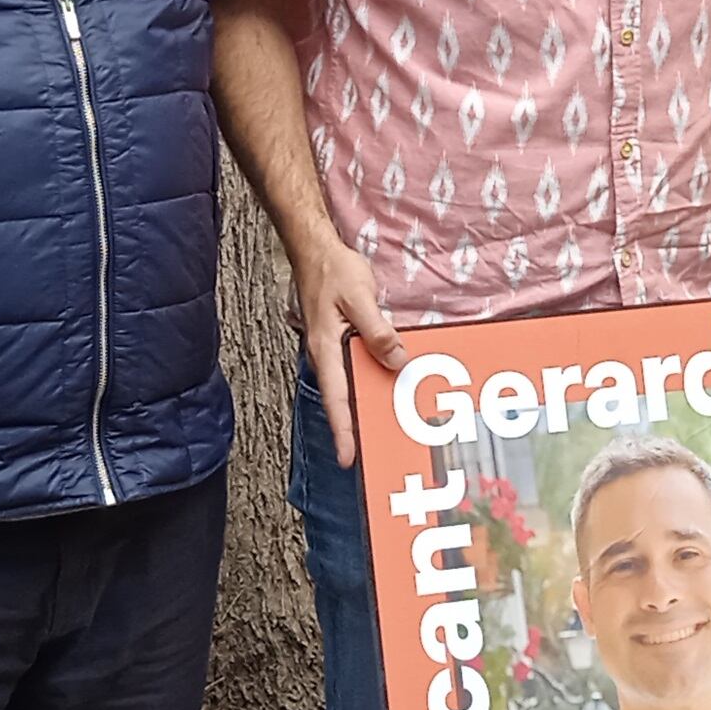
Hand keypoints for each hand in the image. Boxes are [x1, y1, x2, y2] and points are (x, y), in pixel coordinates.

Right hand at [294, 236, 405, 467]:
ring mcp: (330, 350)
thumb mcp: (361, 298)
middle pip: (341, 400)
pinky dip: (366, 382)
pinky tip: (384, 386)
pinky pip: (352, 370)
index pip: (336, 398)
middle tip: (373, 455)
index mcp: (326, 348)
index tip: (347, 458)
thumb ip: (378, 332)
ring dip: (362, 407)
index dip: (342, 430)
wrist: (314, 251)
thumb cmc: (332, 271)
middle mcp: (325, 355)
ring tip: (382, 428)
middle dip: (354, 429)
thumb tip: (397, 361)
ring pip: (347, 387)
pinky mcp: (337, 343)